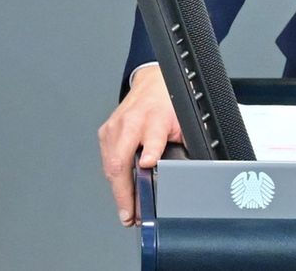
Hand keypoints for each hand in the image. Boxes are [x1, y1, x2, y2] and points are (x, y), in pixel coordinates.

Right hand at [97, 65, 180, 225]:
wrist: (153, 82)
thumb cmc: (168, 102)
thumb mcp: (184, 120)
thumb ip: (184, 143)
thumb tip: (189, 170)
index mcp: (154, 117)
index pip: (151, 136)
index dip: (150, 150)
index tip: (148, 163)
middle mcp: (131, 122)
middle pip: (121, 160)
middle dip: (124, 191)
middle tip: (130, 214)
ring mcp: (114, 127)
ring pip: (111, 165)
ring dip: (118, 191)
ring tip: (127, 211)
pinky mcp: (105, 132)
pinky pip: (107, 161)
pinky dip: (114, 179)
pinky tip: (121, 192)